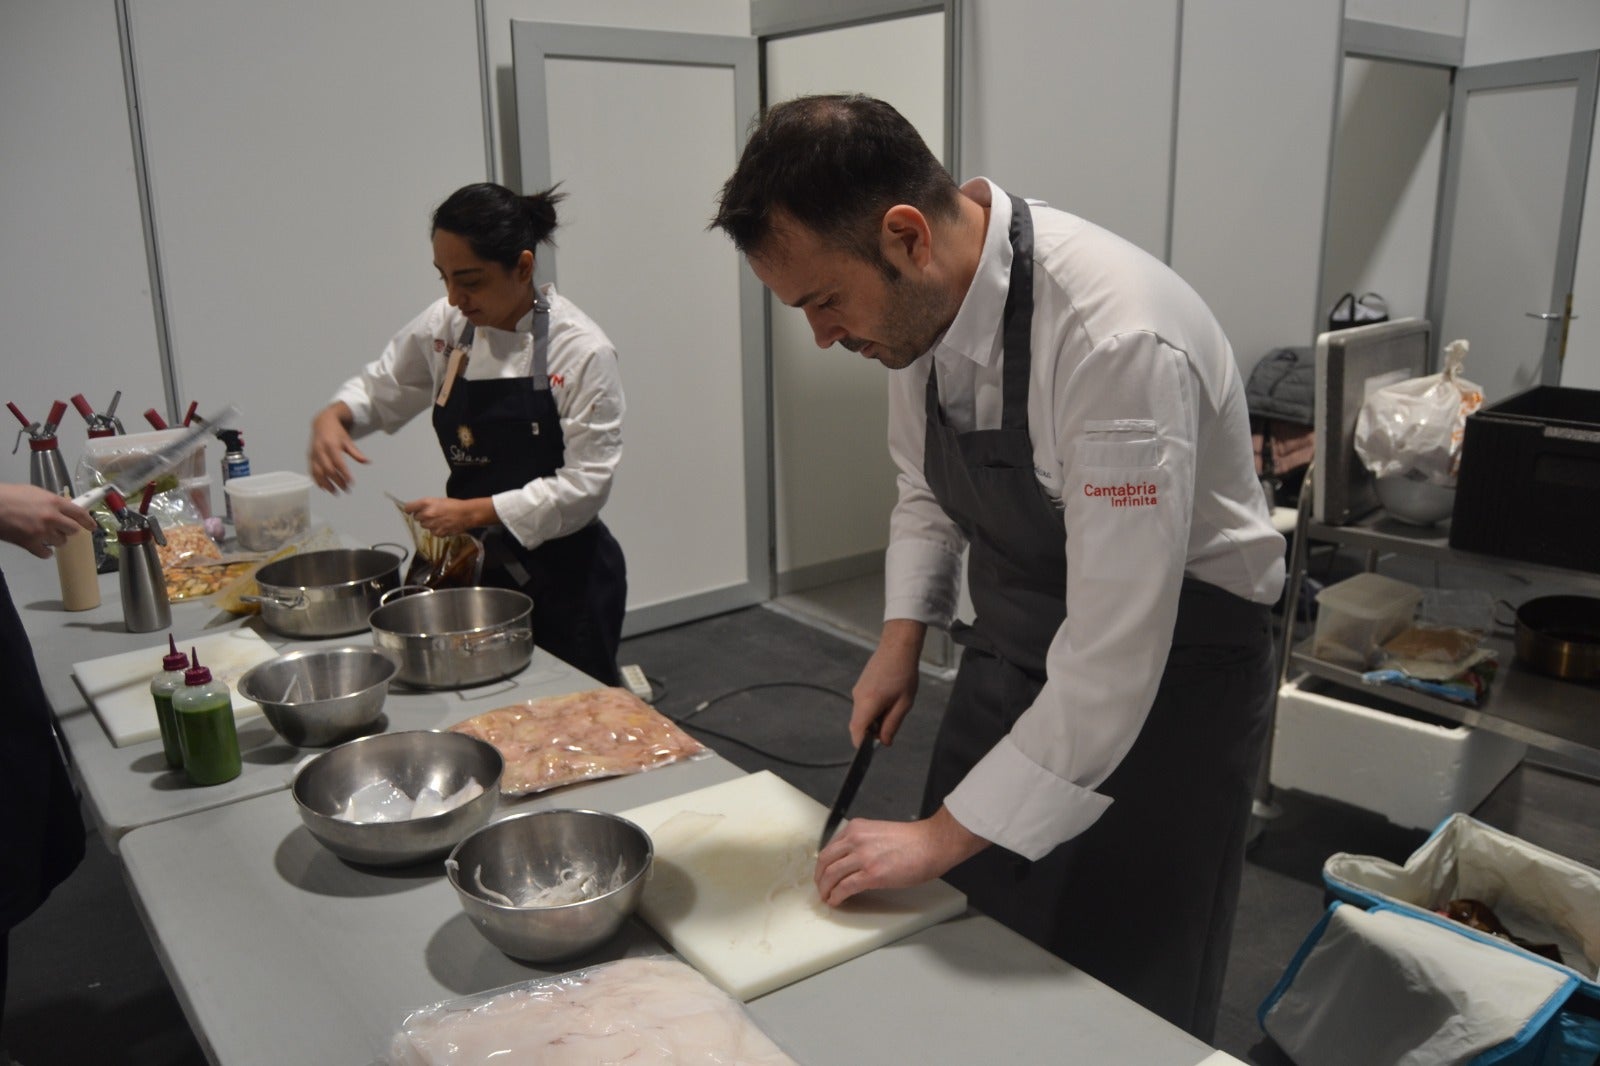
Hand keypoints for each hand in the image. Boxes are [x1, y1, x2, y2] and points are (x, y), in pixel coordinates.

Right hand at [0, 484, 96, 557]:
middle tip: (60, 527)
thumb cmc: (10, 495)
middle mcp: (52, 518)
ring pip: (61, 542)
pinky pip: (47, 554)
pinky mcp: (30, 544)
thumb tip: (64, 509)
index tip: (92, 526)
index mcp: (54, 502)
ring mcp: (42, 532)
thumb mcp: (35, 492)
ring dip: (55, 539)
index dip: (88, 521)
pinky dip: (45, 551)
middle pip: (74, 530)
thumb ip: (52, 502)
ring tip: (43, 533)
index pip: (80, 513)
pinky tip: (40, 545)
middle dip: (68, 529)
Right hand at [308, 403, 367, 493]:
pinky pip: (312, 470)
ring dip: (326, 483)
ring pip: (318, 472)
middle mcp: (321, 450)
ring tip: (334, 492)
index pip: (338, 463)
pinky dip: (316, 480)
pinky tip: (324, 487)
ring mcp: (314, 454)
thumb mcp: (348, 440)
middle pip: (328, 469)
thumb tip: (368, 462)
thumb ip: (356, 453)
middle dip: (337, 481)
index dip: (344, 474)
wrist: (322, 422)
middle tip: (346, 489)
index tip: (351, 483)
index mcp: (331, 445)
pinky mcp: (310, 457)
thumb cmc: (337, 432)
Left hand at [401, 496, 494, 537]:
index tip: (411, 511)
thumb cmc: (454, 505)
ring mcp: (432, 524)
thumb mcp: (438, 500)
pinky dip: (437, 530)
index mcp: (426, 503)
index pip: (408, 508)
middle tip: (433, 514)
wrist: (467, 514)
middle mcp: (427, 514)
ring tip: (440, 520)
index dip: (410, 509)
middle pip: (416, 518)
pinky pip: (432, 532)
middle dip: (422, 516)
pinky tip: (444, 525)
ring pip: (424, 526)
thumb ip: (426, 505)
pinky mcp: (437, 533)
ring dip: (430, 524)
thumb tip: (416, 510)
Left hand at [814, 806, 987, 906]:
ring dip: (825, 889)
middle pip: (825, 861)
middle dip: (820, 878)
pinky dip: (836, 896)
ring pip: (831, 875)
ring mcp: (862, 857)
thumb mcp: (879, 834)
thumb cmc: (913, 841)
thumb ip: (863, 843)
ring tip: (827, 897)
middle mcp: (855, 840)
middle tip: (821, 888)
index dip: (823, 864)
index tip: (823, 873)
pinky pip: (844, 887)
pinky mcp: (871, 874)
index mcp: (857, 828)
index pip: (830, 847)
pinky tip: (836, 901)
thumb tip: (852, 861)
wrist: (931, 843)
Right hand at [851, 619, 924, 745]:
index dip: (861, 745)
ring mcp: (857, 691)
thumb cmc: (904, 674)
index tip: (870, 751)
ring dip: (872, 720)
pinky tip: (888, 701)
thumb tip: (884, 742)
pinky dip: (871, 710)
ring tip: (892, 709)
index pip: (857, 731)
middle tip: (888, 730)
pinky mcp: (860, 686)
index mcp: (868, 704)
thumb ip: (892, 725)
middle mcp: (858, 698)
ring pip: (860, 715)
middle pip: (857, 725)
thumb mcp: (903, 704)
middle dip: (870, 732)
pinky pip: (862, 705)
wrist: (897, 648)